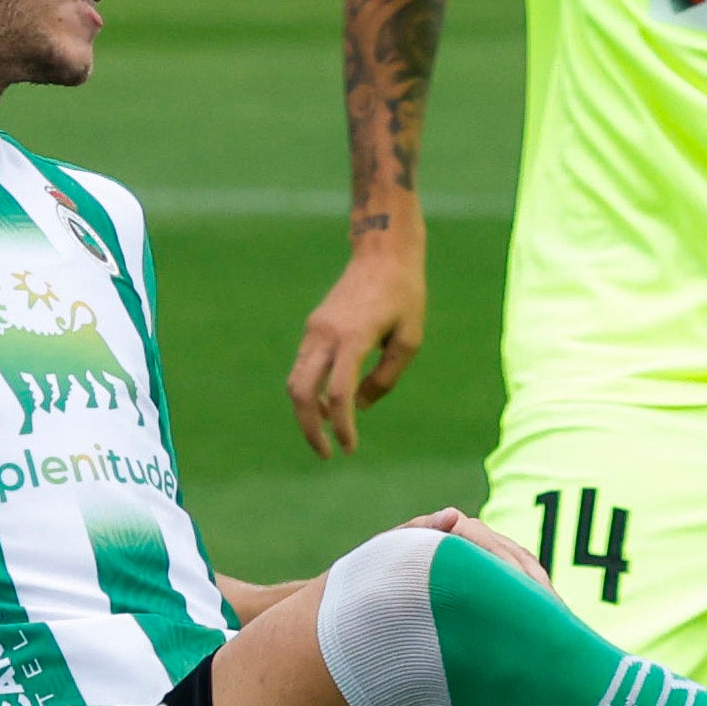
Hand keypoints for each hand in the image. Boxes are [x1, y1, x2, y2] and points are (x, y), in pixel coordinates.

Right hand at [287, 237, 427, 456]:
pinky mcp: (314, 327)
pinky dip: (310, 390)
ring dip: (306, 410)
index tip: (349, 448)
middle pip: (301, 391)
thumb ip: (385, 377)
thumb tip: (358, 407)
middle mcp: (326, 334)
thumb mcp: (410, 339)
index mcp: (354, 338)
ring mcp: (315, 329)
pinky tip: (329, 404)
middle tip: (325, 452)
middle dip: (308, 427)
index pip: (340, 393)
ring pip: (296, 380)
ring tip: (327, 432)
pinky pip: (303, 366)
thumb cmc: (405, 294)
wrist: (382, 252)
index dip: (342, 426)